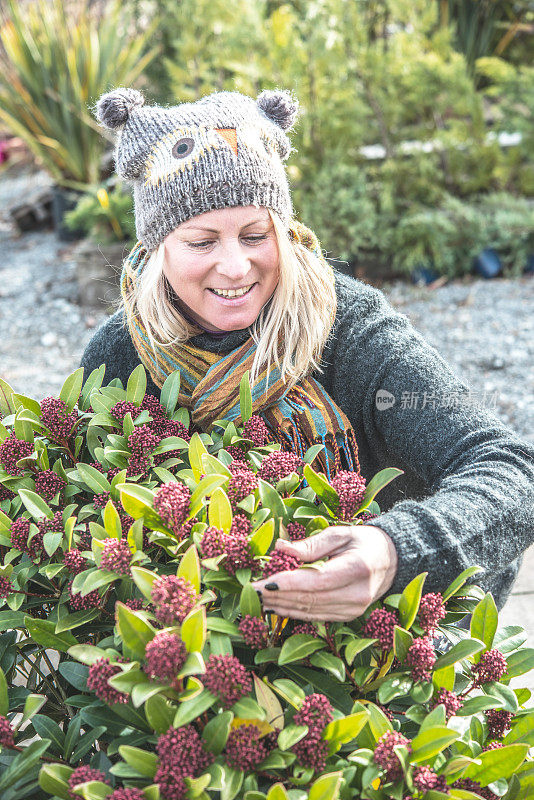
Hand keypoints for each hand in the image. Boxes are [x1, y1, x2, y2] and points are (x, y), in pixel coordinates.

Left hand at [251, 525, 397, 621]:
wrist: (392, 560)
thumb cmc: (364, 541)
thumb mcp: (340, 533)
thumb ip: (311, 544)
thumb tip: (280, 547)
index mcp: (357, 568)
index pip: (316, 580)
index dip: (287, 583)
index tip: (262, 581)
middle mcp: (357, 594)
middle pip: (310, 599)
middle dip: (277, 596)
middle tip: (251, 591)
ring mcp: (354, 609)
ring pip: (310, 611)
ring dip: (281, 606)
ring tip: (257, 599)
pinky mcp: (348, 616)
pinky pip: (316, 616)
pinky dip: (293, 612)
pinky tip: (274, 607)